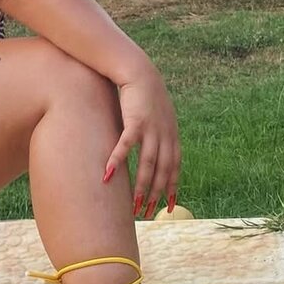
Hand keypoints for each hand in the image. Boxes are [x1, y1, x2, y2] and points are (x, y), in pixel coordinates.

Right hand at [104, 63, 180, 218]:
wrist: (139, 71)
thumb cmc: (143, 95)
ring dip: (141, 187)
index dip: (173, 187)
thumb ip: (156, 134)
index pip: (175, 167)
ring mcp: (151, 129)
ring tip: (134, 205)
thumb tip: (152, 151)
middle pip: (163, 171)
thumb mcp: (157, 115)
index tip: (170, 206)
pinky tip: (108, 175)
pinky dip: (117, 161)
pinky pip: (126, 146)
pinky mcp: (135, 121)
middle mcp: (165, 135)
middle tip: (147, 212)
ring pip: (148, 165)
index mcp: (172, 135)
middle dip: (156, 194)